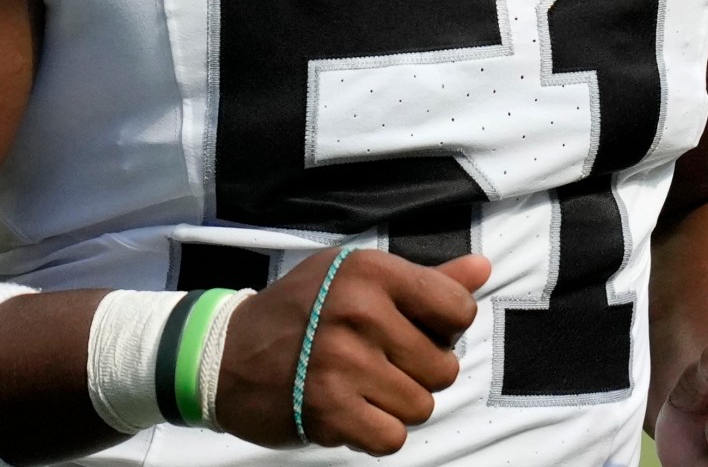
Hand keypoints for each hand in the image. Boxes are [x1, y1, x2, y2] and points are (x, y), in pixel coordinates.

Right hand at [208, 247, 487, 456]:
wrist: (224, 355)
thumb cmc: (299, 311)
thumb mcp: (354, 278)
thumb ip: (424, 280)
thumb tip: (483, 270)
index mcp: (370, 272)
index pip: (459, 309)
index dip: (443, 328)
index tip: (411, 330)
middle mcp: (358, 312)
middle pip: (444, 366)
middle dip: (417, 372)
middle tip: (377, 363)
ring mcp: (342, 362)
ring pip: (421, 406)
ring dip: (396, 405)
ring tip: (360, 386)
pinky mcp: (328, 409)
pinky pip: (392, 438)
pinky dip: (375, 433)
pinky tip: (349, 411)